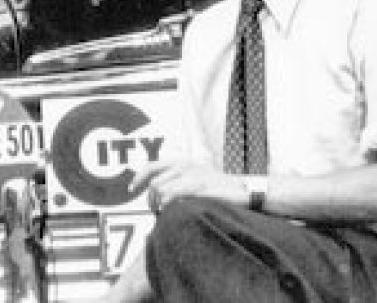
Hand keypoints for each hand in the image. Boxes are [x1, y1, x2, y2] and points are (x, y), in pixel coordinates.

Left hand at [131, 161, 245, 212]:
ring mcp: (191, 175)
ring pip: (161, 189)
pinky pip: (173, 195)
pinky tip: (169, 211)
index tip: (132, 189)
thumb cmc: (218, 187)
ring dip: (157, 204)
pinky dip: (167, 204)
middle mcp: (184, 165)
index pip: (151, 166)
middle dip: (149, 199)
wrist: (243, 190)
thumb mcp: (196, 176)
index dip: (138, 178)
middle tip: (154, 211)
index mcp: (181, 162)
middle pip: (154, 183)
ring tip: (162, 214)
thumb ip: (178, 179)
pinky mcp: (199, 187)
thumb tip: (158, 192)